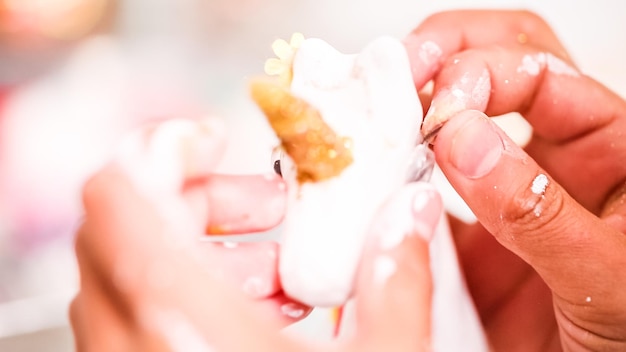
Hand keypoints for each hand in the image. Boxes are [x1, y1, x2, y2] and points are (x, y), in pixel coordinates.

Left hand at [70, 118, 441, 350]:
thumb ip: (396, 283)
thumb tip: (409, 221)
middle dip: (207, 200)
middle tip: (269, 212)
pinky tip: (263, 319)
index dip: (163, 148)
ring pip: (137, 267)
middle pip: (132, 219)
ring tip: (279, 276)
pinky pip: (143, 311)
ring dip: (207, 250)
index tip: (212, 142)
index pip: (121, 192)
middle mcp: (133, 336)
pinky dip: (197, 292)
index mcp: (179, 317)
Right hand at [405, 10, 625, 350]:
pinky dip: (394, 180)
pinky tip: (376, 180)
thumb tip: (464, 141)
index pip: (541, 73)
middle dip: (446, 52)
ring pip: (455, 121)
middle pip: (500, 64)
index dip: (483, 73)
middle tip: (401, 69)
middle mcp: (554, 160)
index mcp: (610, 149)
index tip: (440, 112)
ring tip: (379, 113)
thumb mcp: (608, 274)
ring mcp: (505, 194)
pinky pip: (424, 193)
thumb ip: (537, 209)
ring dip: (414, 105)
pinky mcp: (469, 237)